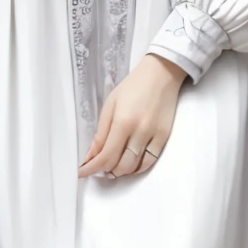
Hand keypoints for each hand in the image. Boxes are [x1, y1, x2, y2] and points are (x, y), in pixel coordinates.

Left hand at [79, 54, 185, 179]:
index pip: (105, 156)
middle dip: (105, 170)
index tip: (82, 172)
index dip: (92, 168)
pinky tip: (129, 165)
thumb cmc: (132, 87)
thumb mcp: (110, 105)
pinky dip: (137, 168)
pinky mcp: (164, 137)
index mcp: (123, 122)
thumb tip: (92, 155)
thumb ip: (102, 132)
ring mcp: (154, 136)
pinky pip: (150, 161)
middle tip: (97, 167)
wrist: (161, 75)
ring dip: (120, 171)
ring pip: (135, 167)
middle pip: (120, 165)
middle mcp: (139, 132)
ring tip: (111, 167)